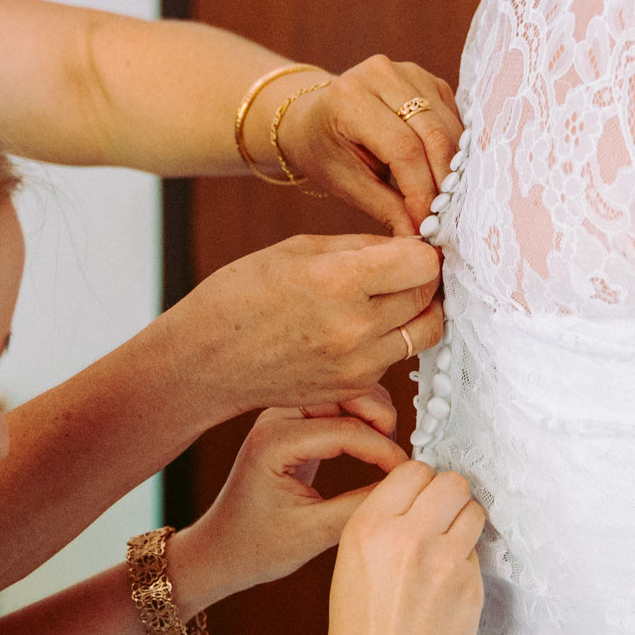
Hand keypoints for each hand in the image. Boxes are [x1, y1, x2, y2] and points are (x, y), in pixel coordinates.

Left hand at [168, 395, 410, 613]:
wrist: (221, 550)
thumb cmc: (254, 547)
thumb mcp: (312, 534)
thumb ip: (360, 508)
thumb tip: (402, 487)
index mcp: (274, 442)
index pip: (346, 429)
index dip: (384, 451)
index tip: (406, 474)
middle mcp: (275, 419)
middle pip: (344, 393)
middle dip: (380, 418)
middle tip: (399, 456)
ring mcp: (282, 417)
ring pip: (342, 394)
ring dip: (372, 415)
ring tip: (387, 454)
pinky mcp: (292, 425)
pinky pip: (334, 406)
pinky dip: (360, 420)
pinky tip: (372, 448)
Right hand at [171, 234, 444, 418]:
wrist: (205, 362)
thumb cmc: (239, 297)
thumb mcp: (296, 250)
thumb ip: (360, 247)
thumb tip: (410, 246)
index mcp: (338, 282)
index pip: (422, 262)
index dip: (421, 249)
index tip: (409, 246)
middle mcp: (354, 328)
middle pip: (429, 296)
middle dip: (423, 277)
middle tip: (403, 268)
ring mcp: (357, 365)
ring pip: (426, 332)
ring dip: (417, 310)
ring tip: (390, 296)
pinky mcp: (354, 389)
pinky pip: (397, 357)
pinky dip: (392, 338)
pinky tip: (361, 325)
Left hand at [273, 56, 461, 234]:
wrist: (314, 118)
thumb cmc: (325, 152)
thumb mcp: (345, 184)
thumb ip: (385, 209)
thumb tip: (419, 241)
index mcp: (350, 99)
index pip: (403, 149)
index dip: (421, 190)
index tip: (428, 224)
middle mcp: (380, 74)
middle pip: (433, 135)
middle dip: (443, 182)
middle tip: (445, 218)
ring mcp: (407, 71)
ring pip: (448, 127)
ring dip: (453, 168)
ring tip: (447, 201)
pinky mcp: (426, 78)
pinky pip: (452, 118)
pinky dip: (454, 150)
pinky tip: (445, 175)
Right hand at [322, 463, 483, 634]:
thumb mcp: (349, 568)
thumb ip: (382, 528)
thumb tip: (418, 502)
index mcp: (368, 528)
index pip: (412, 470)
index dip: (419, 484)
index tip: (419, 499)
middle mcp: (408, 537)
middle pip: (452, 482)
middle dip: (448, 496)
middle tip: (439, 518)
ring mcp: (446, 563)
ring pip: (474, 511)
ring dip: (464, 523)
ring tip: (445, 549)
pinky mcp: (472, 588)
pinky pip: (477, 554)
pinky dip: (466, 562)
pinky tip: (445, 589)